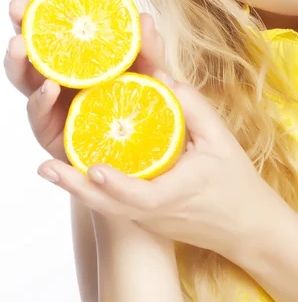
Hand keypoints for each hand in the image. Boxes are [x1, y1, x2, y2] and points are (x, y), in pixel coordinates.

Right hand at [4, 0, 168, 162]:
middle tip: (21, 2)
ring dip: (19, 57)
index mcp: (86, 52)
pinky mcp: (48, 129)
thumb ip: (149, 50)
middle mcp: (63, 71)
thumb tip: (144, 17)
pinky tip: (47, 86)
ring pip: (24, 74)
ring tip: (20, 42)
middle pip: (38, 40)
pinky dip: (39, 99)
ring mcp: (51, 99)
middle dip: (26, 18)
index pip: (70, 16)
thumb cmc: (145, 109)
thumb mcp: (154, 75)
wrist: (143, 155)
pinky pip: (38, 112)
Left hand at [36, 75, 275, 261]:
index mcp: (175, 194)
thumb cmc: (236, 182)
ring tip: (49, 168)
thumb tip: (161, 77)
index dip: (116, 184)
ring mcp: (148, 219)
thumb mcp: (221, 140)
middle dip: (76, 187)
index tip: (93, 168)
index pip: (141, 195)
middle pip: (109, 206)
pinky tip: (77, 169)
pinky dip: (93, 189)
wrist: (247, 225)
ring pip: (106, 207)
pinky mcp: (146, 217)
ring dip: (77, 188)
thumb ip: (193, 108)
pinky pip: (114, 204)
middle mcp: (155, 212)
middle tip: (46, 167)